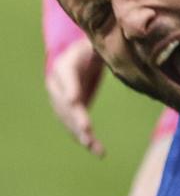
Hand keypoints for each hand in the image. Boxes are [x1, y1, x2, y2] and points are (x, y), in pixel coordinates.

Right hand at [45, 38, 104, 156]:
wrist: (84, 57)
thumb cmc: (95, 48)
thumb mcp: (97, 45)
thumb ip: (100, 49)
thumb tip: (105, 48)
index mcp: (64, 65)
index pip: (66, 76)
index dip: (70, 88)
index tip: (74, 100)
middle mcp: (57, 85)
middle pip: (65, 103)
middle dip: (75, 117)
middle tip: (86, 130)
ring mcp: (60, 101)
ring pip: (68, 120)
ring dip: (80, 133)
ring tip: (93, 146)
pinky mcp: (70, 113)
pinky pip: (75, 127)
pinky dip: (87, 139)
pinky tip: (98, 151)